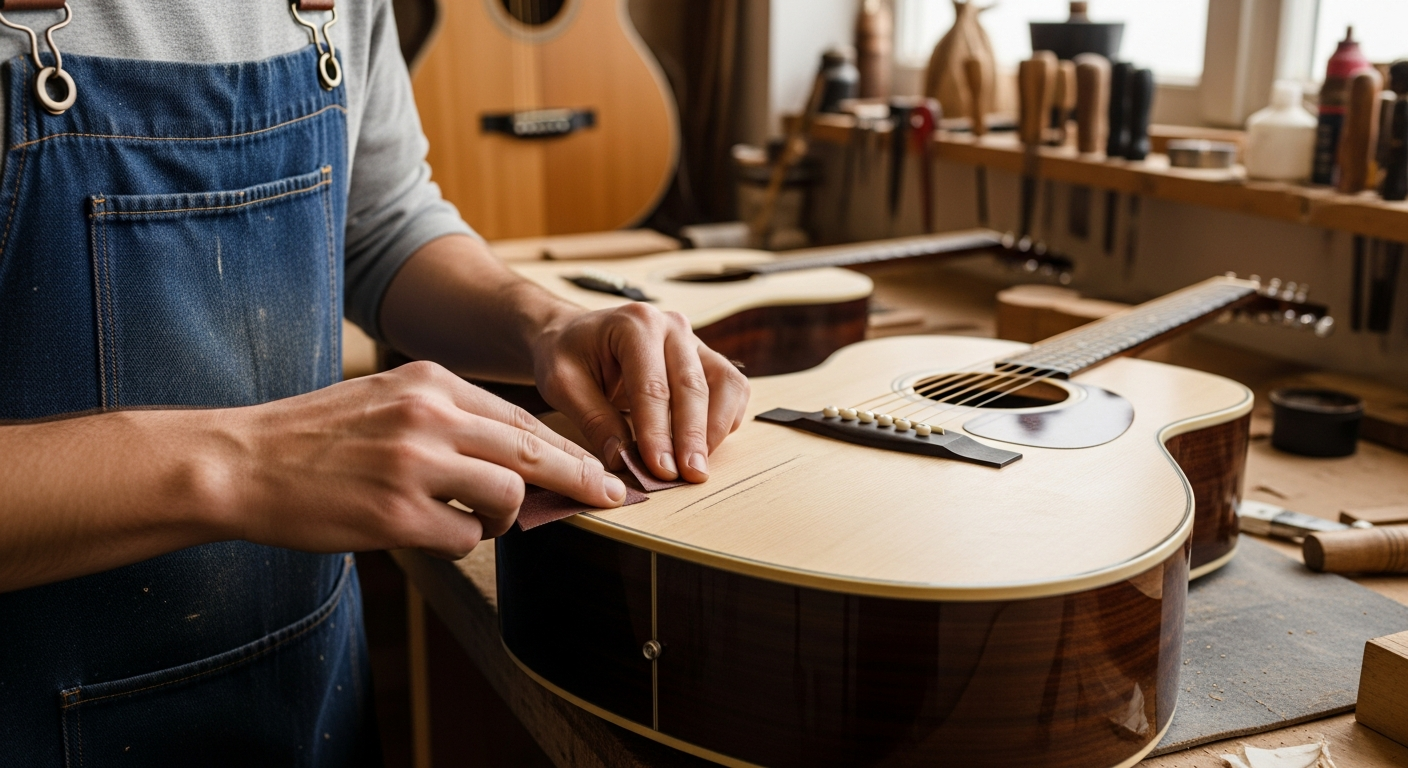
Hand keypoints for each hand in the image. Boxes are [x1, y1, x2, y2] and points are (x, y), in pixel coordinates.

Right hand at [225, 362, 627, 558]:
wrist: (241, 461)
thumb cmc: (314, 436)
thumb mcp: (386, 399)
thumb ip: (449, 419)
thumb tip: (515, 456)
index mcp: (429, 382)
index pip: (519, 416)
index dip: (565, 448)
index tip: (598, 470)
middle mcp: (428, 415)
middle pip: (531, 449)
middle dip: (578, 479)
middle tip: (609, 498)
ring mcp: (413, 464)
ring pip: (505, 494)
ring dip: (503, 517)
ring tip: (475, 519)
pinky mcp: (396, 513)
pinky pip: (462, 536)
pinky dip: (458, 540)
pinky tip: (428, 531)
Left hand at [533, 304, 750, 482]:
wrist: (574, 334)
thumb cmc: (567, 354)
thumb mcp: (563, 384)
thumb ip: (594, 420)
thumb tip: (623, 459)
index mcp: (635, 325)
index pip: (653, 386)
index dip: (658, 432)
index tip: (661, 469)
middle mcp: (671, 326)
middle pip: (693, 386)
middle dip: (692, 437)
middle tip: (690, 475)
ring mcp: (693, 341)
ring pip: (725, 385)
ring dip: (715, 429)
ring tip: (697, 465)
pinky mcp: (705, 359)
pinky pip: (731, 389)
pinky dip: (724, 419)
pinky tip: (703, 445)